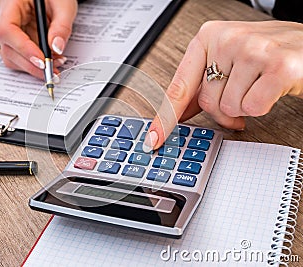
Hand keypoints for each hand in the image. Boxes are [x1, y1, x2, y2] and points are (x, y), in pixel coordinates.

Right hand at [0, 0, 76, 78]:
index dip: (24, 49)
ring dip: (32, 66)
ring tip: (55, 65)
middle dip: (31, 64)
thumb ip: (61, 26)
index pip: (7, 30)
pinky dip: (34, 63)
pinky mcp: (14, 39)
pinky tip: (50, 61)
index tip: (42, 61)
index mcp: (10, 2)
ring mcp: (7, 29)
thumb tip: (56, 48)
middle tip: (52, 71)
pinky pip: (19, 56)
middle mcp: (2, 17)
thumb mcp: (63, 5)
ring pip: (11, 56)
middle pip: (7, 48)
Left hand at [143, 20, 302, 151]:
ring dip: (244, 107)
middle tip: (240, 97)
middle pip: (206, 102)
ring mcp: (252, 51)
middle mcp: (227, 39)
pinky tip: (270, 89)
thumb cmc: (268, 52)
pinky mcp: (277, 67)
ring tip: (257, 87)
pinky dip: (261, 106)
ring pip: (229, 108)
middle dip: (223, 110)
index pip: (179, 85)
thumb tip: (180, 112)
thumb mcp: (228, 59)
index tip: (154, 137)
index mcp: (209, 36)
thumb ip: (202, 83)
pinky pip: (252, 108)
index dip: (166, 116)